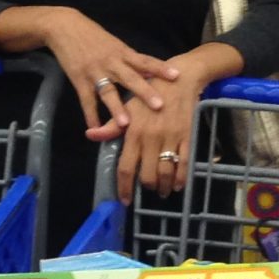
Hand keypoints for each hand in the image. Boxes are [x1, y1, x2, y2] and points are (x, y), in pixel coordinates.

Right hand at [43, 11, 178, 143]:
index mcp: (122, 52)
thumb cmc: (93, 36)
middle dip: (145, 92)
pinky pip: (86, 99)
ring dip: (117, 108)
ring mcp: (95, 72)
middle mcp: (111, 62)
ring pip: (108, 91)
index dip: (160, 68)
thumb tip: (151, 71)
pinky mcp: (79, 79)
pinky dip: (90, 114)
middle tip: (159, 105)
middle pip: (131, 78)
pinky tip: (95, 127)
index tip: (176, 76)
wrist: (65, 27)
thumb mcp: (114, 44)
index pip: (145, 61)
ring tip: (126, 123)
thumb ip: (131, 59)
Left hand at [119, 64, 204, 201]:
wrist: (180, 78)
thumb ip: (111, 126)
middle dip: (147, 188)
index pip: (125, 167)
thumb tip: (90, 135)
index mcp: (133, 133)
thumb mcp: (128, 107)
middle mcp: (151, 138)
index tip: (125, 200)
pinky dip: (182, 178)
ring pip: (166, 173)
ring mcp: (170, 139)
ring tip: (163, 191)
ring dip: (164, 187)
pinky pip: (185, 164)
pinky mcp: (187, 137)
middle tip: (148, 190)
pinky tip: (179, 184)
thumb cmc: (150, 93)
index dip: (124, 187)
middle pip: (147, 175)